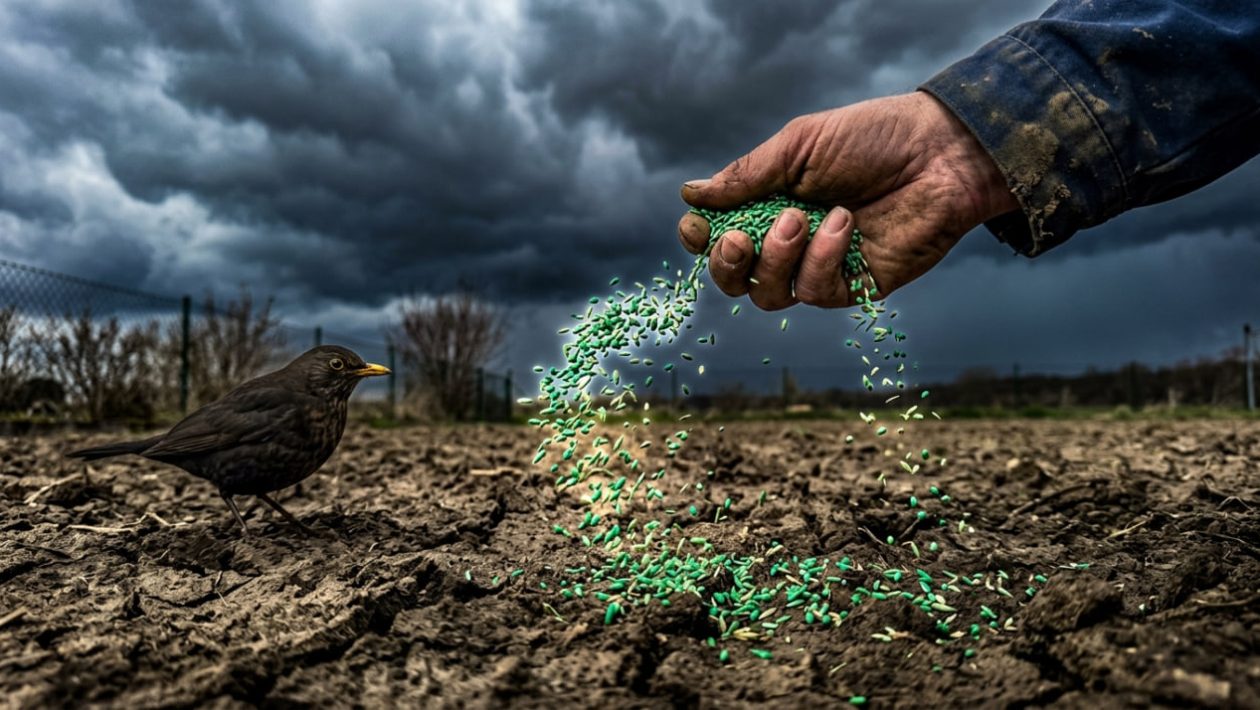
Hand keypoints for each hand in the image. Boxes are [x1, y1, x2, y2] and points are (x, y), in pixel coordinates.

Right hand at [678, 91, 1017, 309]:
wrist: (941, 152)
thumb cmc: (874, 138)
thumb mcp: (800, 145)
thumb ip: (747, 175)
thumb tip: (691, 194)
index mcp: (771, 204)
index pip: (719, 237)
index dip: (701, 240)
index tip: (696, 226)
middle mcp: (791, 242)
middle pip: (737, 279)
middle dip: (728, 264)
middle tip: (740, 238)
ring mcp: (822, 267)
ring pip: (770, 295)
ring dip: (776, 258)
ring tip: (801, 217)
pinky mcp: (856, 286)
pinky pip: (816, 292)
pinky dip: (820, 260)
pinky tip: (842, 224)